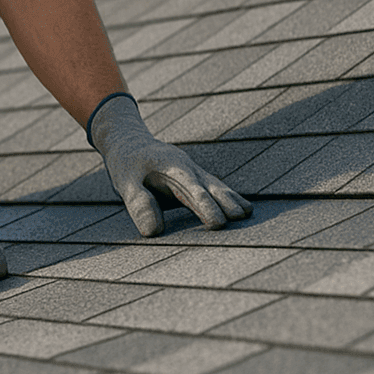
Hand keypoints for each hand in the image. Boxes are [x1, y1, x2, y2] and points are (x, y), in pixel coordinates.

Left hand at [89, 94, 252, 236]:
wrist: (129, 140)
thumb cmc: (126, 163)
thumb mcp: (125, 182)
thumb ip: (139, 204)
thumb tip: (153, 232)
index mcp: (170, 167)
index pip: (190, 189)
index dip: (205, 206)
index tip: (218, 223)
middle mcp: (186, 166)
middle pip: (209, 185)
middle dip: (225, 201)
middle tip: (242, 218)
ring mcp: (192, 170)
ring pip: (215, 184)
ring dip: (231, 198)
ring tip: (248, 213)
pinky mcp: (193, 175)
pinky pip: (213, 185)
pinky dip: (227, 195)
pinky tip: (241, 206)